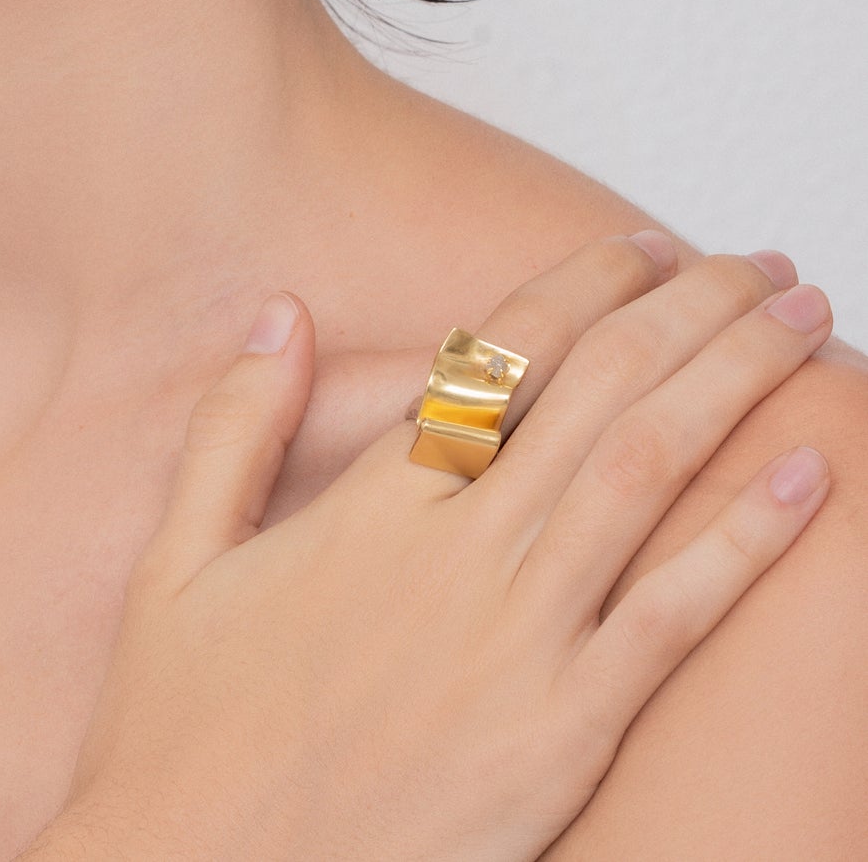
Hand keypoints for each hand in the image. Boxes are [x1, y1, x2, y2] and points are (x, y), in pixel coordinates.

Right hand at [42, 235, 832, 861]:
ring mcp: (518, 644)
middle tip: (753, 260)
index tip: (634, 248)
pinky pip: (675, 617)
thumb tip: (282, 315)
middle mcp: (457, 555)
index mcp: (370, 506)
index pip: (501, 357)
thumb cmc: (180, 730)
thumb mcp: (177, 560)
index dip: (580, 286)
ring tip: (797, 318)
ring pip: (650, 474)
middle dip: (691, 309)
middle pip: (601, 393)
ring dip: (735, 382)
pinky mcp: (564, 735)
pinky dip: (749, 538)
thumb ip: (236, 427)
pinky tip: (806, 478)